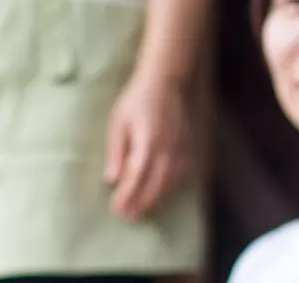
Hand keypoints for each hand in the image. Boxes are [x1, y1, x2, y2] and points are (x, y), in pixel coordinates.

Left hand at [104, 72, 190, 219]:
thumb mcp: (118, 122)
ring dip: (156, 198)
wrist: (164, 81)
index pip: (137, 176)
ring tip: (142, 210)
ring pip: (170, 180)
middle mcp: (167, 146)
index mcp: (148, 140)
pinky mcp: (187, 144)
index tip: (116, 208)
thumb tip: (111, 179)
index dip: (127, 195)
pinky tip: (161, 192)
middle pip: (156, 183)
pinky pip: (182, 172)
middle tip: (128, 216)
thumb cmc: (136, 100)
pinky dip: (171, 186)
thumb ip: (116, 151)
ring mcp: (180, 146)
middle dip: (141, 202)